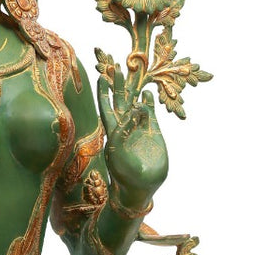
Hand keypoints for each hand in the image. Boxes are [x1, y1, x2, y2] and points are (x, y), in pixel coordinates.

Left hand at [98, 66, 167, 204]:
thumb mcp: (119, 151)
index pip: (106, 107)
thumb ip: (124, 130)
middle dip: (117, 85)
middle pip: (120, 101)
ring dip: (134, 91)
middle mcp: (125, 126)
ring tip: (134, 75)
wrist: (140, 186)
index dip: (104, 92)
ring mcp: (139, 128)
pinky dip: (149, 103)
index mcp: (112, 131)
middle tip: (116, 68)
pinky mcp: (153, 132)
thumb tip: (133, 108)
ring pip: (136, 104)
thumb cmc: (125, 173)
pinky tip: (148, 93)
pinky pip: (150, 113)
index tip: (102, 77)